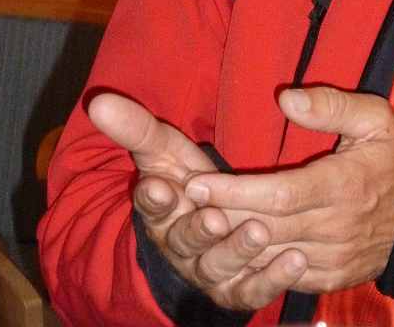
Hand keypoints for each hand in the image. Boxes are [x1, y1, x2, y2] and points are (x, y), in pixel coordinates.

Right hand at [88, 93, 306, 310]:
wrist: (210, 220)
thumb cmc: (184, 178)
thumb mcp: (161, 150)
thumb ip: (136, 127)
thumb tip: (98, 103)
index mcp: (159, 209)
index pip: (151, 204)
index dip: (154, 199)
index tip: (159, 187)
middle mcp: (180, 244)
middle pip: (186, 240)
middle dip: (199, 229)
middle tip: (214, 217)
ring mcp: (208, 270)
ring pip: (219, 265)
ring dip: (238, 250)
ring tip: (259, 231)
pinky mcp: (238, 289)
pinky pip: (253, 290)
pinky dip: (274, 278)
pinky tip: (295, 261)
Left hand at [184, 87, 393, 293]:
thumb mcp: (375, 118)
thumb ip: (330, 105)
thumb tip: (285, 97)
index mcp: (343, 185)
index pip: (278, 194)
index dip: (233, 192)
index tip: (195, 183)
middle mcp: (334, 228)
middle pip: (265, 226)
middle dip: (218, 216)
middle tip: (178, 202)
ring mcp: (331, 258)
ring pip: (268, 256)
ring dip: (228, 245)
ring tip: (190, 227)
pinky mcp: (329, 278)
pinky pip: (282, 277)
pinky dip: (251, 267)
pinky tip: (224, 252)